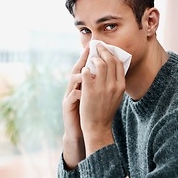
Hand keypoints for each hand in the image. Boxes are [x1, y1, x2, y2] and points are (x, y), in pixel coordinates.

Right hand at [61, 47, 88, 168]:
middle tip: (90, 51)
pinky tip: (86, 92)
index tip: (93, 47)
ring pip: (72, 79)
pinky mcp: (67, 106)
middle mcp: (73, 88)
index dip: (87, 57)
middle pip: (76, 69)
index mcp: (81, 85)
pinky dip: (80, 92)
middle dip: (83, 59)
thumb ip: (99, 83)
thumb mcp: (96, 95)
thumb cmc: (91, 111)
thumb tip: (110, 70)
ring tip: (90, 71)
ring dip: (83, 74)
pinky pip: (73, 96)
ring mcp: (69, 96)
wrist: (86, 131)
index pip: (83, 67)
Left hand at [80, 44, 125, 155]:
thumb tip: (113, 65)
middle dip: (103, 51)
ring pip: (99, 64)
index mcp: (121, 86)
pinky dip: (84, 69)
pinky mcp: (89, 91)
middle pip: (109, 60)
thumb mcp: (117, 96)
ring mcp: (101, 88)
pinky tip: (83, 70)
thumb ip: (116, 81)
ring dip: (93, 59)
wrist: (98, 127)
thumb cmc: (106, 110)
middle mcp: (113, 86)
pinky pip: (86, 73)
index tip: (107, 49)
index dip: (112, 53)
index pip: (118, 63)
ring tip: (90, 59)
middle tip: (97, 46)